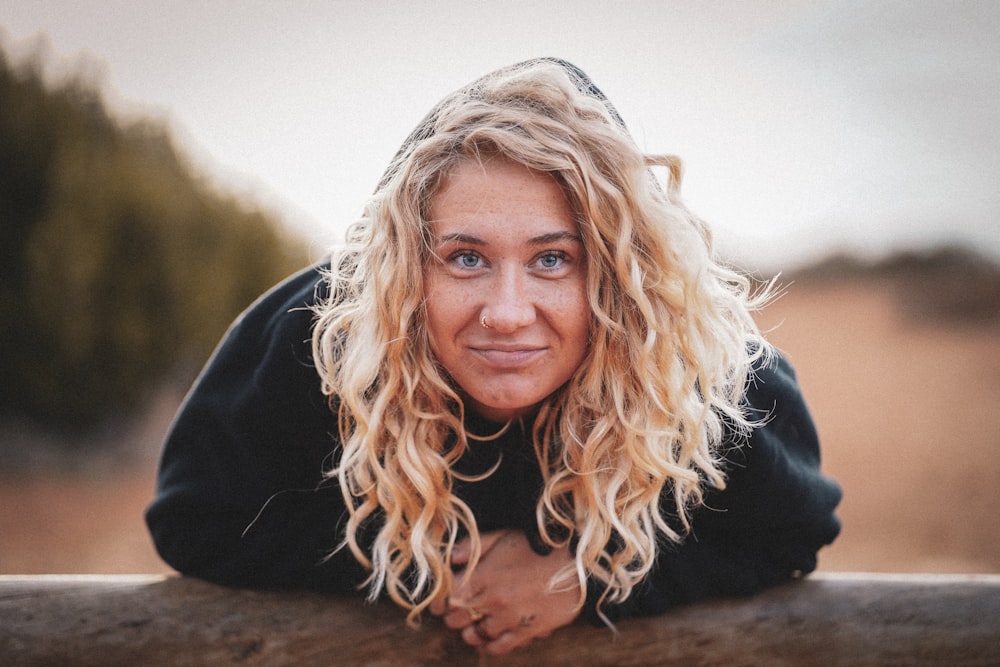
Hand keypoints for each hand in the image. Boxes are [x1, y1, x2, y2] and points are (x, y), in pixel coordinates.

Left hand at [430, 529, 582, 655]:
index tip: (439, 602)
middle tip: (456, 613)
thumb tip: (451, 558)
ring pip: (477, 634)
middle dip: (453, 616)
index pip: (449, 595)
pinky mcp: (527, 630)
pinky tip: (488, 641)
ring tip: (471, 627)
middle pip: (458, 617)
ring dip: (471, 631)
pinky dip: (490, 646)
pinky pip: (500, 647)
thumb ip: (474, 545)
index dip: (440, 600)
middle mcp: (493, 599)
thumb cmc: (540, 546)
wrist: (579, 564)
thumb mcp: (505, 536)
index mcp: (485, 574)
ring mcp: (510, 617)